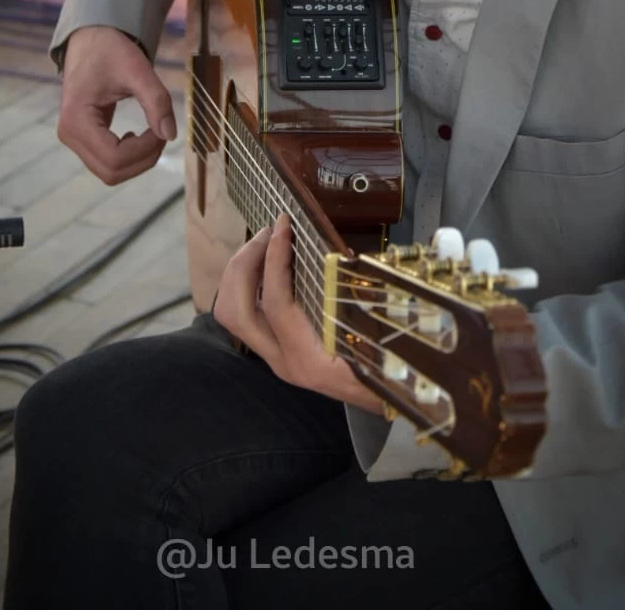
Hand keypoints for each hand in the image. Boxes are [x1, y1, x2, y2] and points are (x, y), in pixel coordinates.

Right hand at [57, 26, 176, 185]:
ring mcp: (73, 139)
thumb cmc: (112, 51)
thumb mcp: (138, 70)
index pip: (114, 158)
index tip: (162, 129)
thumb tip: (170, 135)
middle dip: (143, 159)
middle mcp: (69, 135)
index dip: (144, 150)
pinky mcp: (81, 139)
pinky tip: (137, 138)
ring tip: (152, 134)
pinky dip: (129, 157)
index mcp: (76, 119)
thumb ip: (156, 101)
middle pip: (111, 172)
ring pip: (110, 173)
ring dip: (138, 160)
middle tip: (161, 133)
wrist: (92, 39)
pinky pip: (107, 163)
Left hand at [214, 213, 384, 414]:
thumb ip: (353, 298)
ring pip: (231, 314)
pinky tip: (269, 263)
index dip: (275, 259)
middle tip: (268, 232)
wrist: (393, 400)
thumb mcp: (378, 331)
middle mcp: (283, 361)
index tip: (283, 225)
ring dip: (239, 273)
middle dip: (244, 263)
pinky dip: (248, 284)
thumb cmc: (392, 363)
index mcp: (309, 358)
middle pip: (236, 310)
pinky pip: (245, 313)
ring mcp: (275, 358)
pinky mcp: (275, 350)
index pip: (276, 303)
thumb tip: (338, 254)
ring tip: (264, 243)